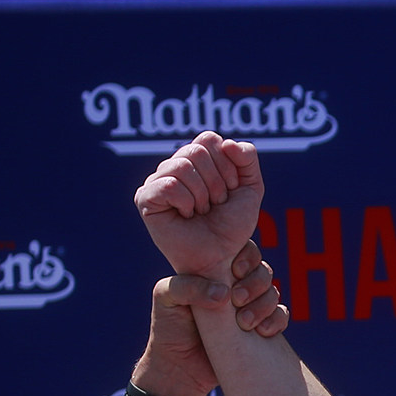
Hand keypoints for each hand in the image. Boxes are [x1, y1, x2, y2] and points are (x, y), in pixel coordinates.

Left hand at [124, 242, 285, 395]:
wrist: (178, 370)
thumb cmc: (167, 329)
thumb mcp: (166, 299)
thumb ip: (187, 287)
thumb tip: (224, 293)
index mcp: (214, 271)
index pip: (241, 251)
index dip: (246, 256)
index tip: (236, 271)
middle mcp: (234, 286)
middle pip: (262, 271)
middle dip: (255, 284)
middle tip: (237, 301)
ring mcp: (248, 308)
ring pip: (273, 293)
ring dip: (264, 305)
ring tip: (245, 324)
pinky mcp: (260, 330)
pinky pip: (280, 317)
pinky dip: (276, 321)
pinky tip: (261, 332)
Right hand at [134, 131, 265, 281]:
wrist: (222, 257)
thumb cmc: (232, 225)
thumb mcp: (251, 187)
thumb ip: (248, 157)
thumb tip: (227, 143)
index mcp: (194, 159)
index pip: (209, 139)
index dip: (226, 165)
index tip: (230, 190)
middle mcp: (173, 166)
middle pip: (195, 150)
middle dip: (216, 182)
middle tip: (215, 205)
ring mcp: (156, 181)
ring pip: (181, 166)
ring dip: (202, 194)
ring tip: (201, 211)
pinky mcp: (145, 198)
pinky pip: (169, 185)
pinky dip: (186, 202)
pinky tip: (186, 215)